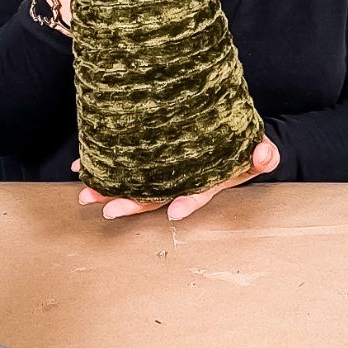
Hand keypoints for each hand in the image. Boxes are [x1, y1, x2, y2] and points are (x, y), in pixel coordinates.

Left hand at [69, 136, 279, 219]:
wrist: (230, 135)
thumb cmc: (244, 145)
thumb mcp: (260, 150)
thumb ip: (264, 155)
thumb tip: (265, 154)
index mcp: (206, 181)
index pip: (195, 194)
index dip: (186, 204)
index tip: (172, 212)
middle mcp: (180, 180)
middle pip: (154, 196)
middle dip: (130, 203)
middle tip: (105, 207)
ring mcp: (163, 169)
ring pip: (134, 182)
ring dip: (109, 188)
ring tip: (86, 191)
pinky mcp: (149, 153)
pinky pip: (124, 160)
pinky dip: (103, 160)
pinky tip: (82, 163)